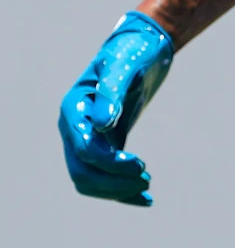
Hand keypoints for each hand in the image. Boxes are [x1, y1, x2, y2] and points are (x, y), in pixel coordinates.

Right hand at [59, 11, 173, 205]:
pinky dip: (122, 191)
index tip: (141, 165)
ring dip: (116, 190)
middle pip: (82, 172)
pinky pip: (105, 176)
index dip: (110, 164)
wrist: (143, 47)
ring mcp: (88, 137)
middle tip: (146, 180)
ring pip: (90, 179)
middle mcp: (75, 126)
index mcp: (74, 109)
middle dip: (113, 184)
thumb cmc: (132, 52)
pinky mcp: (106, 143)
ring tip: (147, 186)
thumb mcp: (124, 66)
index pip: (84, 149)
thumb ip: (111, 93)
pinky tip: (144, 199)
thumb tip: (102, 124)